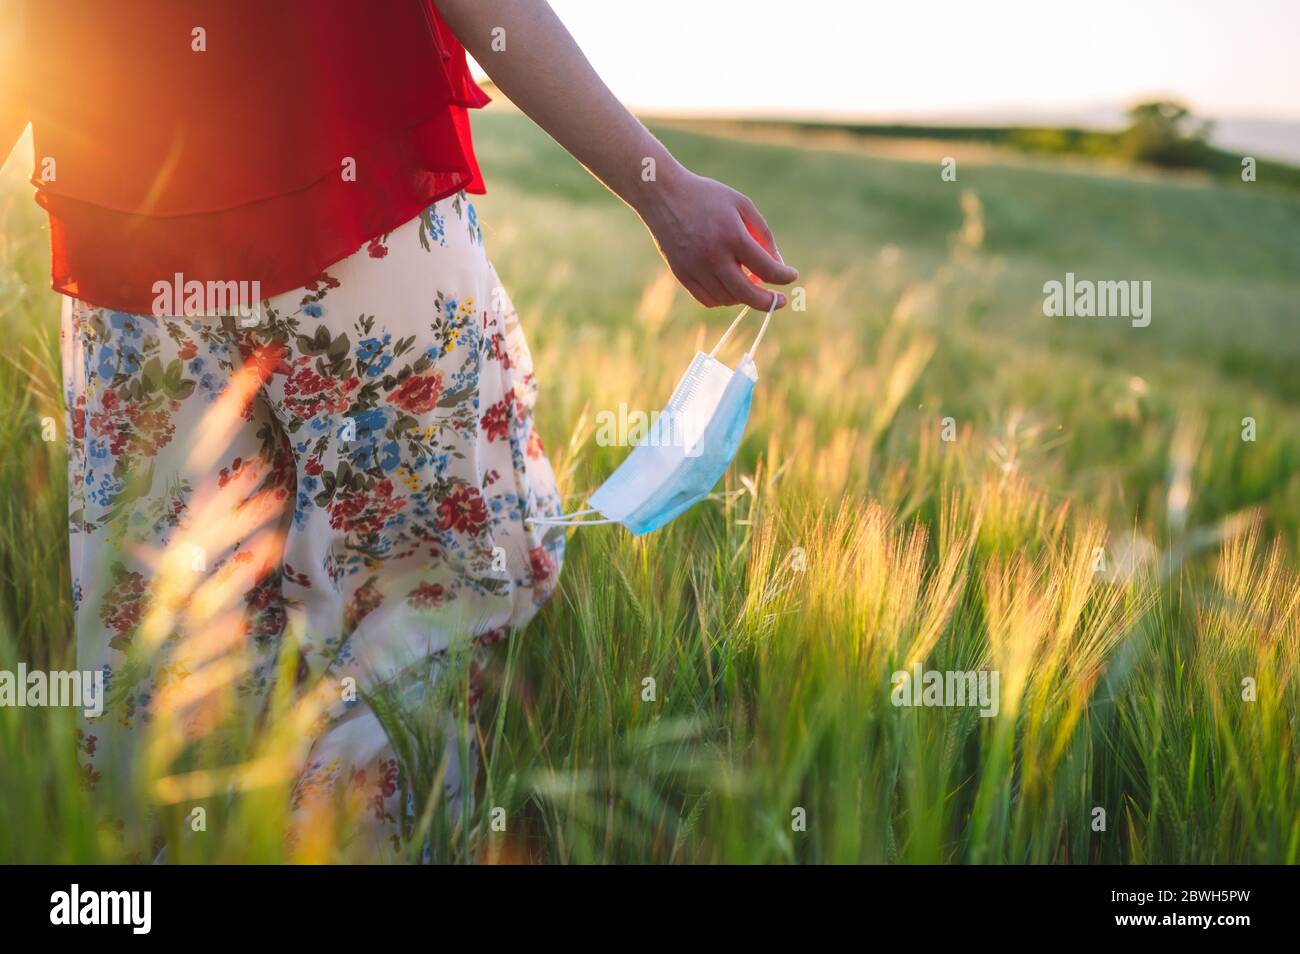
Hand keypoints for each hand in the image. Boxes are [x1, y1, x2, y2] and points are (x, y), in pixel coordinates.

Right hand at [636, 167, 797, 309]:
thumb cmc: (707, 197)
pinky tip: (730, 286)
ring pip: (728, 299)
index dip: (784, 276)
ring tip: (749, 282)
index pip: (766, 268)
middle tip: (779, 301)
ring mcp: (695, 268)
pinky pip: (708, 299)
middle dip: (768, 302)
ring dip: (744, 296)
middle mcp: (713, 256)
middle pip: (747, 294)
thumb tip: (777, 265)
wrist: (662, 195)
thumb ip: (763, 234)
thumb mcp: (741, 204)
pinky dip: (724, 298)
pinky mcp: (682, 274)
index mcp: (732, 235)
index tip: (791, 276)